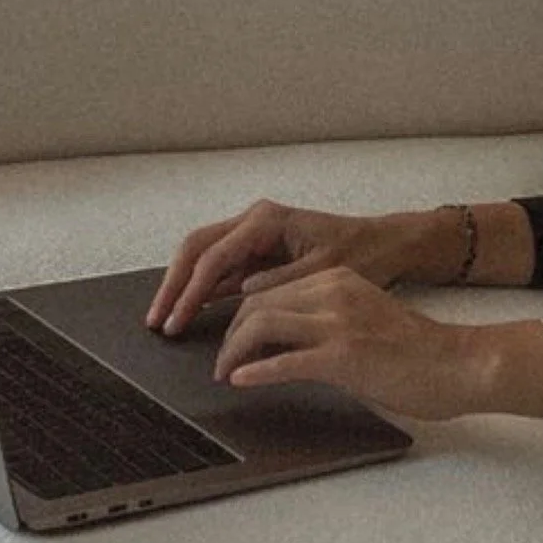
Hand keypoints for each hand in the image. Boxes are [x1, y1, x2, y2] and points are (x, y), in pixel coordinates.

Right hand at [146, 197, 417, 335]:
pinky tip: (191, 314)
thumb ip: (280, 283)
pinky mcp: (258, 252)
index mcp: (267, 220)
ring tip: (165, 321)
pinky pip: (220, 269)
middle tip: (156, 320)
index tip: (177, 321)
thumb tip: (241, 296)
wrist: (386, 245)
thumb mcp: (324, 274)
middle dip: (174, 286)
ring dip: (183, 288)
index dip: (191, 292)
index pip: (214, 257)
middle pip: (196, 249)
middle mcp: (254, 221)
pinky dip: (203, 290)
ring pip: (203, 257)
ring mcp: (253, 235)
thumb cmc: (362, 254)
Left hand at [212, 265, 474, 423]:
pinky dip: (255, 371)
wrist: (459, 364)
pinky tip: (240, 381)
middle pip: (257, 303)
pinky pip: (285, 361)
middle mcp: (333, 292)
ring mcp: (338, 322)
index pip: (270, 289)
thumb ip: (323, 325)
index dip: (240, 315)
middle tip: (220, 360)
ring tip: (225, 372)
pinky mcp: (344, 356)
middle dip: (229, 333)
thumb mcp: (362, 321)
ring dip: (233, 350)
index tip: (229, 338)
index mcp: (337, 280)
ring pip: (262, 324)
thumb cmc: (416, 352)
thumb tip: (281, 349)